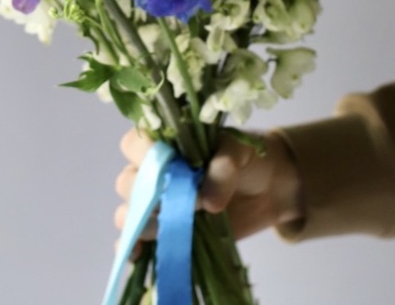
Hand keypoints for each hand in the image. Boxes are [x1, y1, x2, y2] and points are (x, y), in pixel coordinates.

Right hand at [114, 128, 304, 242]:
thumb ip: (223, 165)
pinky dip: (135, 247)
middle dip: (148, 197)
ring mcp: (159, 203)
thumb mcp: (240, 150)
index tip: (169, 169)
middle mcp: (153, 170)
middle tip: (183, 203)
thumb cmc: (247, 157)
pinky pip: (139, 240)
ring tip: (171, 227)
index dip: (143, 157)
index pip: (133, 145)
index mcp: (163, 141)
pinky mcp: (168, 230)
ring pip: (130, 212)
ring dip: (145, 223)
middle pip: (127, 183)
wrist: (266, 187)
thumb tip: (207, 200)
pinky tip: (141, 255)